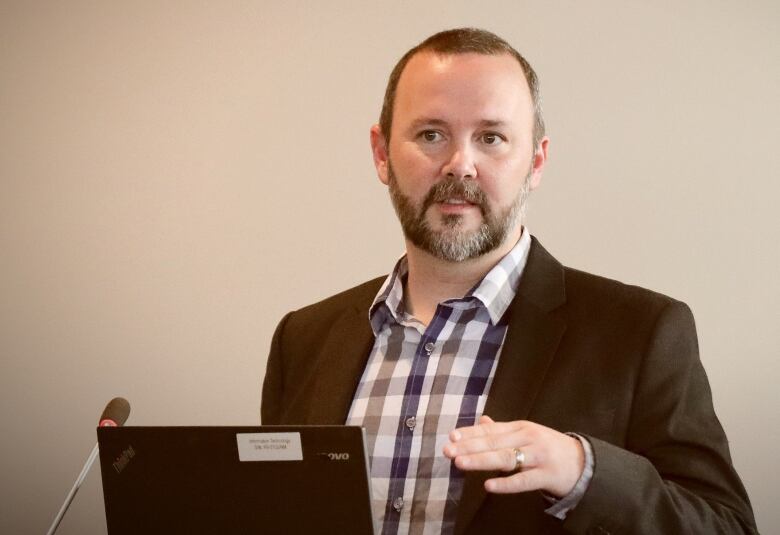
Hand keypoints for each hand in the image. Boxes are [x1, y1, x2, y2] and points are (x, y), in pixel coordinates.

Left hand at [442, 415, 584, 497]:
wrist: (583, 463)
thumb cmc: (548, 448)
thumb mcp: (526, 435)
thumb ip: (503, 430)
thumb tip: (481, 421)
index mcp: (520, 428)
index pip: (491, 430)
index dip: (470, 433)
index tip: (451, 436)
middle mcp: (528, 438)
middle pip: (494, 443)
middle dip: (469, 446)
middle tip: (448, 451)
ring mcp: (538, 456)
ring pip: (506, 458)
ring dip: (481, 461)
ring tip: (461, 463)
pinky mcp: (548, 475)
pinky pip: (524, 481)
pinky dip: (506, 483)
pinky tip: (489, 485)